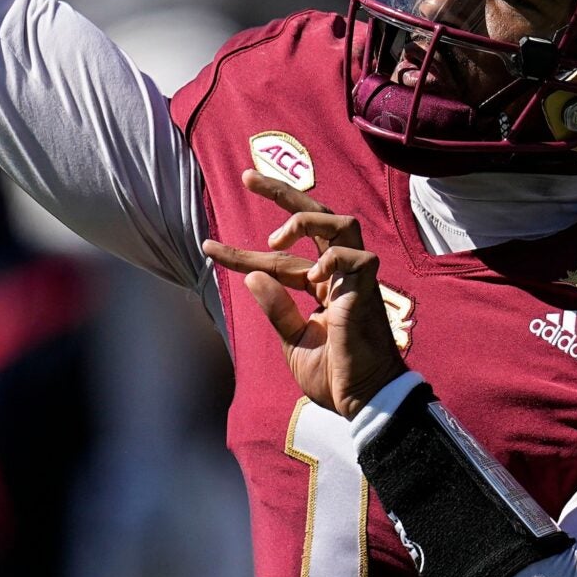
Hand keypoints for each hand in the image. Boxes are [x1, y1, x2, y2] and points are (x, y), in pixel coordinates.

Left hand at [203, 170, 404, 418]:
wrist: (363, 400)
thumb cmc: (334, 374)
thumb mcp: (292, 341)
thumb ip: (276, 308)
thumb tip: (252, 276)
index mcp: (320, 286)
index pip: (278, 258)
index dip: (241, 253)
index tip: (207, 247)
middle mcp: (337, 274)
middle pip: (316, 216)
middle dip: (281, 191)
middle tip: (247, 175)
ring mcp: (355, 279)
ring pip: (340, 223)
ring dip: (305, 219)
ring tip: (274, 238)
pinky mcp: (368, 290)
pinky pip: (358, 257)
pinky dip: (333, 259)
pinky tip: (314, 276)